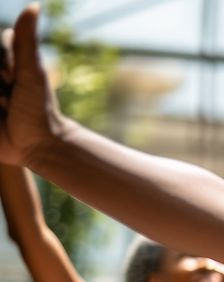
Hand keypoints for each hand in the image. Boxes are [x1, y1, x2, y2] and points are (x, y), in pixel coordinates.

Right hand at [0, 6, 66, 166]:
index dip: (2, 65)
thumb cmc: (39, 108)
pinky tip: (1, 115)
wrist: (39, 145)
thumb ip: (26, 41)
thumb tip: (34, 5)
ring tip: (4, 108)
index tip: (12, 80)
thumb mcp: (31, 72)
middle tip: (8, 101)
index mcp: (4, 59)